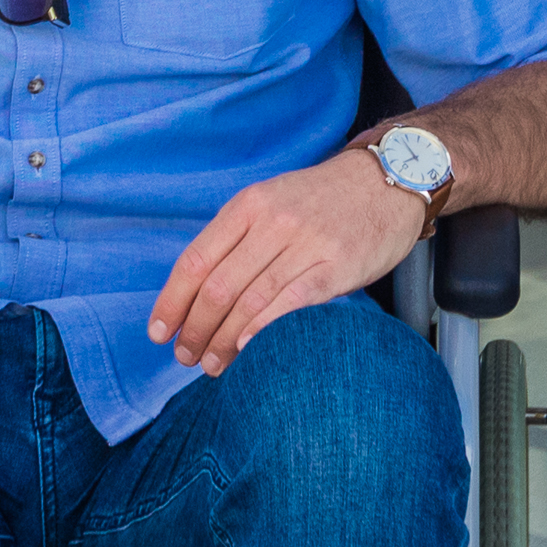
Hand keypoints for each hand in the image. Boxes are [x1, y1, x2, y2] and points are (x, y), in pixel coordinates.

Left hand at [149, 150, 426, 374]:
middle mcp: (272, 222)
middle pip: (218, 287)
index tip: (158, 332)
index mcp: (247, 206)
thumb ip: (238, 239)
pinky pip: (292, 301)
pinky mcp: (337, 266)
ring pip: (250, 300)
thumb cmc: (322, 200)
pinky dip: (264, 328)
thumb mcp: (271, 201)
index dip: (172, 301)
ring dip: (223, 340)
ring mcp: (306, 244)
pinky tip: (247, 350)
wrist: (387, 182)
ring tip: (210, 365)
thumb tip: (199, 293)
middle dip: (195, 329)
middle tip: (185, 356)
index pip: (195, 260)